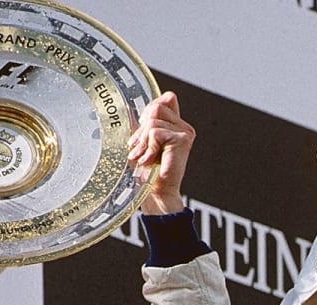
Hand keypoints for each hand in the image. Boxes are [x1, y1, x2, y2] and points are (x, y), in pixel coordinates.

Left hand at [129, 91, 193, 214]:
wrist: (157, 193)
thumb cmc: (148, 172)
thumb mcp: (141, 142)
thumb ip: (142, 124)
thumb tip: (131, 107)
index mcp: (176, 125)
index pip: (166, 99)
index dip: (150, 111)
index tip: (142, 134)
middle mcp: (184, 127)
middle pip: (156, 107)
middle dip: (142, 129)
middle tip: (140, 149)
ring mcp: (185, 133)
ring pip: (154, 119)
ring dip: (144, 141)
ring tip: (144, 157)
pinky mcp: (183, 140)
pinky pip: (156, 132)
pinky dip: (148, 147)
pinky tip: (150, 160)